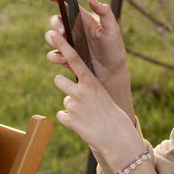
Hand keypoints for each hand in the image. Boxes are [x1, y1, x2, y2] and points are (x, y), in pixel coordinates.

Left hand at [46, 28, 143, 172]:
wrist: (118, 139)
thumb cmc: (113, 115)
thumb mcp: (102, 95)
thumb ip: (87, 88)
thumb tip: (70, 89)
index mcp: (91, 82)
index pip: (74, 60)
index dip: (63, 46)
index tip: (54, 34)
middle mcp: (80, 91)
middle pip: (58, 79)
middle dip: (65, 86)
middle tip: (80, 98)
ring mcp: (73, 106)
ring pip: (63, 99)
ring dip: (70, 104)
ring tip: (85, 113)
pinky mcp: (68, 120)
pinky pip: (61, 115)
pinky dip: (70, 120)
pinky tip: (83, 125)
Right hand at [47, 0, 130, 111]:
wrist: (112, 75)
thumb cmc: (114, 51)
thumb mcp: (113, 30)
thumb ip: (105, 13)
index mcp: (82, 20)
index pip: (66, 5)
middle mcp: (72, 30)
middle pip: (55, 20)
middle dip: (56, 24)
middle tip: (63, 32)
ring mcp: (67, 45)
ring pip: (50, 36)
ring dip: (53, 39)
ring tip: (64, 44)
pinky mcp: (64, 59)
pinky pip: (52, 55)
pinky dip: (55, 56)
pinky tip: (65, 59)